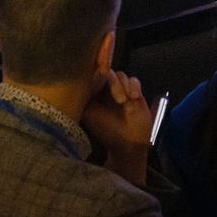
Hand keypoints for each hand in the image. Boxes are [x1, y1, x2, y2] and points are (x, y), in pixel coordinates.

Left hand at [80, 69, 155, 184]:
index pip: (94, 76)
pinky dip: (133, 87)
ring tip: (123, 102)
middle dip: (111, 80)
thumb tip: (80, 80)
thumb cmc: (106, 132)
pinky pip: (134, 80)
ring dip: (121, 86)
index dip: (96, 72)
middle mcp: (107, 91)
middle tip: (113, 90)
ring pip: (121, 75)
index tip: (99, 73)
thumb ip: (85, 96)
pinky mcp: (135, 93)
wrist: (128, 144)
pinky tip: (133, 99)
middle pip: (108, 71)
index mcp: (94, 94)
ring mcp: (122, 91)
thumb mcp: (89, 114)